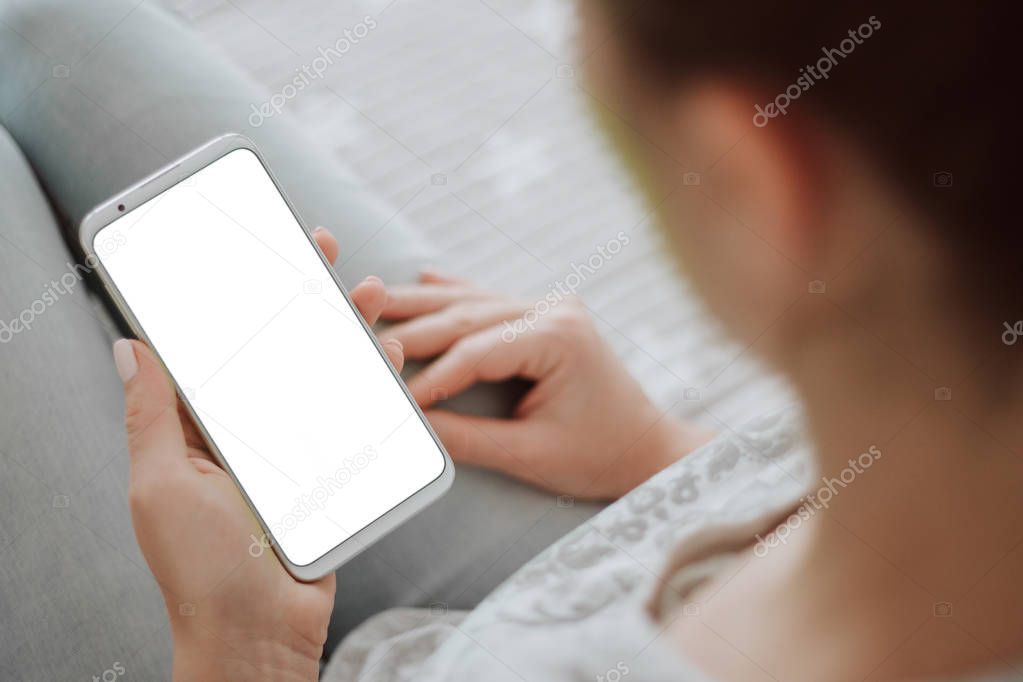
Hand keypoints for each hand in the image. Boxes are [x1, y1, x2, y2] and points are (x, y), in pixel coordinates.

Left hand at [114, 228, 403, 681]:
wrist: (260, 636)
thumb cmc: (201, 571)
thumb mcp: (162, 486)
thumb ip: (152, 416)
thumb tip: (130, 346)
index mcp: (197, 429)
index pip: (213, 347)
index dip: (229, 296)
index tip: (247, 249)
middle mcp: (247, 430)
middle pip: (276, 347)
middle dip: (297, 294)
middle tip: (316, 245)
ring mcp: (293, 449)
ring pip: (322, 373)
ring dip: (344, 327)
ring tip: (367, 289)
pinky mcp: (333, 469)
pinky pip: (357, 414)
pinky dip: (375, 379)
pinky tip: (387, 350)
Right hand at [379, 272, 711, 499]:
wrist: (647, 448)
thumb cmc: (599, 456)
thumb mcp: (531, 454)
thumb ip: (468, 439)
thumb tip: (411, 428)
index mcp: (560, 337)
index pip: (475, 351)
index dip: (428, 376)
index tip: (390, 398)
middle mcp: (554, 311)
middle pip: (467, 317)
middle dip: (410, 330)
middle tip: (356, 336)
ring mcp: (551, 308)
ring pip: (472, 303)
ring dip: (422, 305)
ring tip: (371, 299)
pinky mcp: (547, 316)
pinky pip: (490, 302)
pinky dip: (455, 295)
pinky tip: (424, 277)